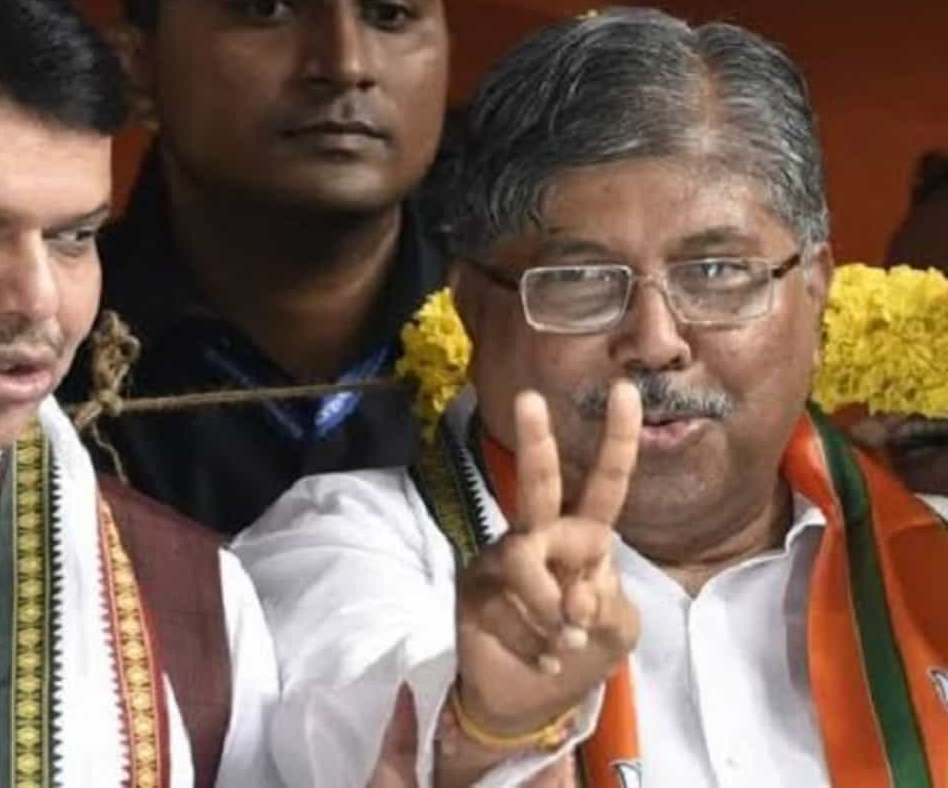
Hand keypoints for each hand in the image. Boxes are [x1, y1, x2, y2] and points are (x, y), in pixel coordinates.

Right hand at [456, 381, 641, 735]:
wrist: (525, 703)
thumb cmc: (577, 652)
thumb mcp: (614, 630)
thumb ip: (604, 603)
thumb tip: (573, 596)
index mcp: (581, 539)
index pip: (603, 484)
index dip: (615, 441)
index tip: (625, 392)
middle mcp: (536, 536)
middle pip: (537, 484)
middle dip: (538, 442)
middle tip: (530, 399)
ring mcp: (498, 559)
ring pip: (525, 560)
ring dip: (551, 611)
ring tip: (564, 644)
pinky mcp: (472, 588)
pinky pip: (506, 604)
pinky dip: (536, 641)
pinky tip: (542, 658)